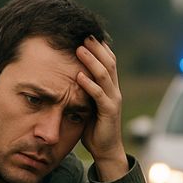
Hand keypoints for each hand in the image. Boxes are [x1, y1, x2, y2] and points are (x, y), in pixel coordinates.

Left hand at [74, 37, 127, 180]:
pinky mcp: (109, 112)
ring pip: (105, 74)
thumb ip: (83, 89)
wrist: (106, 149)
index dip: (99, 46)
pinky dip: (89, 84)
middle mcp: (114, 90)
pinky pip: (99, 95)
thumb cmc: (94, 126)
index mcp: (110, 87)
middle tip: (84, 34)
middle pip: (109, 62)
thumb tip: (67, 74)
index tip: (86, 33)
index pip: (108, 61)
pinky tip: (79, 76)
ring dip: (92, 60)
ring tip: (80, 48)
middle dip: (97, 47)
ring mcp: (113, 100)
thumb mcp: (87, 103)